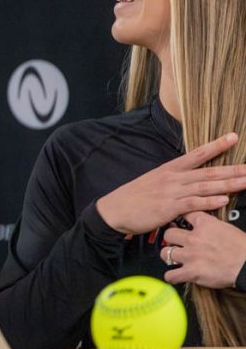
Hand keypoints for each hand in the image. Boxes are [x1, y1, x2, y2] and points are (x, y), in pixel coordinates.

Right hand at [95, 133, 245, 234]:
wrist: (114, 210)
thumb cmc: (134, 198)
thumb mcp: (153, 182)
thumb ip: (174, 182)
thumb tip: (191, 182)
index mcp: (169, 169)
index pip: (197, 154)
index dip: (216, 145)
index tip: (234, 137)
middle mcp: (173, 178)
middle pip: (208, 171)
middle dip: (233, 169)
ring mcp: (171, 192)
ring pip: (205, 186)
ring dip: (228, 184)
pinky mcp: (169, 208)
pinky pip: (194, 204)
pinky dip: (210, 202)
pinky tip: (224, 199)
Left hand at [163, 211, 245, 288]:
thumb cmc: (244, 248)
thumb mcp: (228, 228)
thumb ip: (212, 225)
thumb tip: (204, 225)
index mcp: (205, 224)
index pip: (185, 214)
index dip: (181, 218)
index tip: (180, 223)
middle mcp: (194, 238)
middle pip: (169, 234)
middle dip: (171, 239)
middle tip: (176, 243)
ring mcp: (191, 255)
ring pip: (165, 253)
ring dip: (169, 257)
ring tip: (175, 259)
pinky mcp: (192, 272)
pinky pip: (171, 275)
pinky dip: (172, 277)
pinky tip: (176, 275)